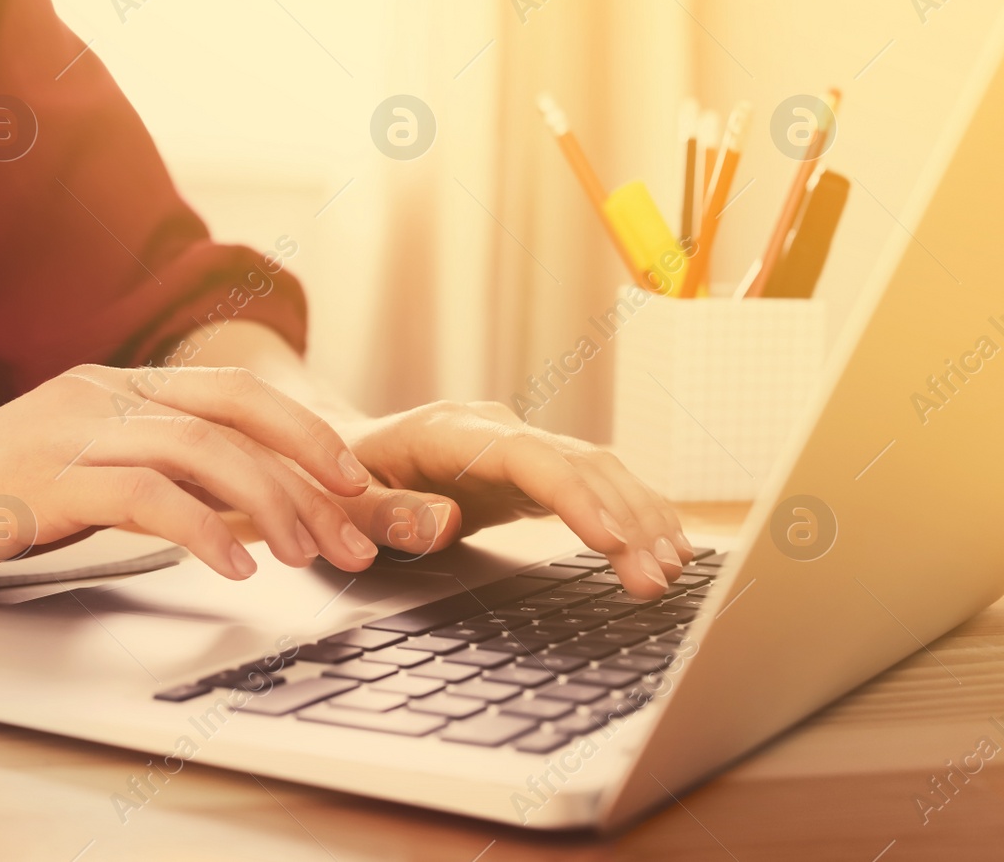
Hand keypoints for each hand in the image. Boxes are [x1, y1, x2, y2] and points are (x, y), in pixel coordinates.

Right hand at [0, 365, 381, 601]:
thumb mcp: (78, 483)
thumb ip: (151, 480)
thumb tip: (240, 510)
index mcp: (112, 388)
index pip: (230, 394)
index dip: (302, 434)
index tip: (353, 488)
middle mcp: (97, 395)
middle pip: (231, 409)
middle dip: (308, 465)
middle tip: (356, 526)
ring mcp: (65, 430)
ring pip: (199, 448)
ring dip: (271, 503)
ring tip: (312, 555)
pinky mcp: (36, 480)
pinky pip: (141, 494)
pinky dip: (199, 526)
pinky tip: (233, 565)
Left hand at [335, 401, 694, 596]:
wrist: (339, 454)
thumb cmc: (337, 480)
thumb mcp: (343, 501)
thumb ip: (388, 513)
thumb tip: (449, 522)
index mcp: (449, 431)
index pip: (528, 457)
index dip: (575, 496)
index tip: (612, 541)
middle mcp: (494, 430)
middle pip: (577, 464)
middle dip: (624, 520)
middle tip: (656, 580)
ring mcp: (517, 447)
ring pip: (597, 471)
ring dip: (640, 518)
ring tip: (673, 571)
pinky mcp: (530, 472)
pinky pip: (593, 486)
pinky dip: (631, 515)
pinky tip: (664, 547)